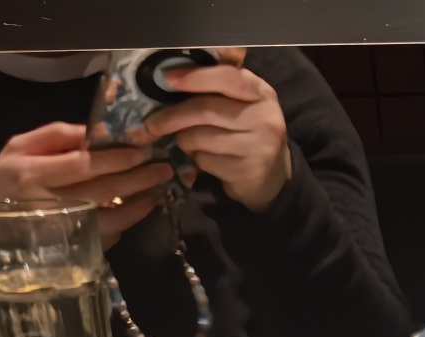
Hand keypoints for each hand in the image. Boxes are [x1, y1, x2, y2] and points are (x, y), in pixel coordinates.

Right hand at [0, 122, 174, 245]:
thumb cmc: (5, 182)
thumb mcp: (17, 148)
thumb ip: (55, 136)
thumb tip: (95, 131)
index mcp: (32, 173)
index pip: (83, 164)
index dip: (116, 158)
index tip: (142, 151)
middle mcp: (49, 204)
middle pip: (103, 190)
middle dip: (138, 179)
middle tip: (164, 169)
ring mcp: (63, 231)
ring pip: (111, 219)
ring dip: (140, 206)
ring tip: (159, 192)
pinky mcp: (73, 251)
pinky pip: (108, 237)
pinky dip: (126, 223)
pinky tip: (140, 210)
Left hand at [134, 48, 291, 213]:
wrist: (272, 176)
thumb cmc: (247, 131)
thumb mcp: (242, 103)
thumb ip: (218, 83)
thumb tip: (173, 73)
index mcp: (262, 93)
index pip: (227, 77)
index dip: (194, 77)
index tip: (167, 79)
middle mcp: (265, 118)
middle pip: (205, 110)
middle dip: (172, 116)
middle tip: (152, 124)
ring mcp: (259, 147)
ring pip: (200, 137)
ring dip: (185, 141)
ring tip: (189, 142)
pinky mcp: (247, 171)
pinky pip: (205, 161)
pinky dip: (197, 160)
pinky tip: (206, 159)